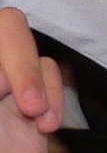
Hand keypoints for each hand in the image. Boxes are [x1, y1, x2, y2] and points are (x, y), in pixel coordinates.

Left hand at [1, 9, 66, 152]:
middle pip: (1, 27)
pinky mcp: (31, 106)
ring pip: (21, 44)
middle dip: (13, 57)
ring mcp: (0, 91)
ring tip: (37, 115)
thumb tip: (4, 91)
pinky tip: (48, 125)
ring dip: (33, 76)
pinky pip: (50, 73)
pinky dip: (55, 93)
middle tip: (19, 98)